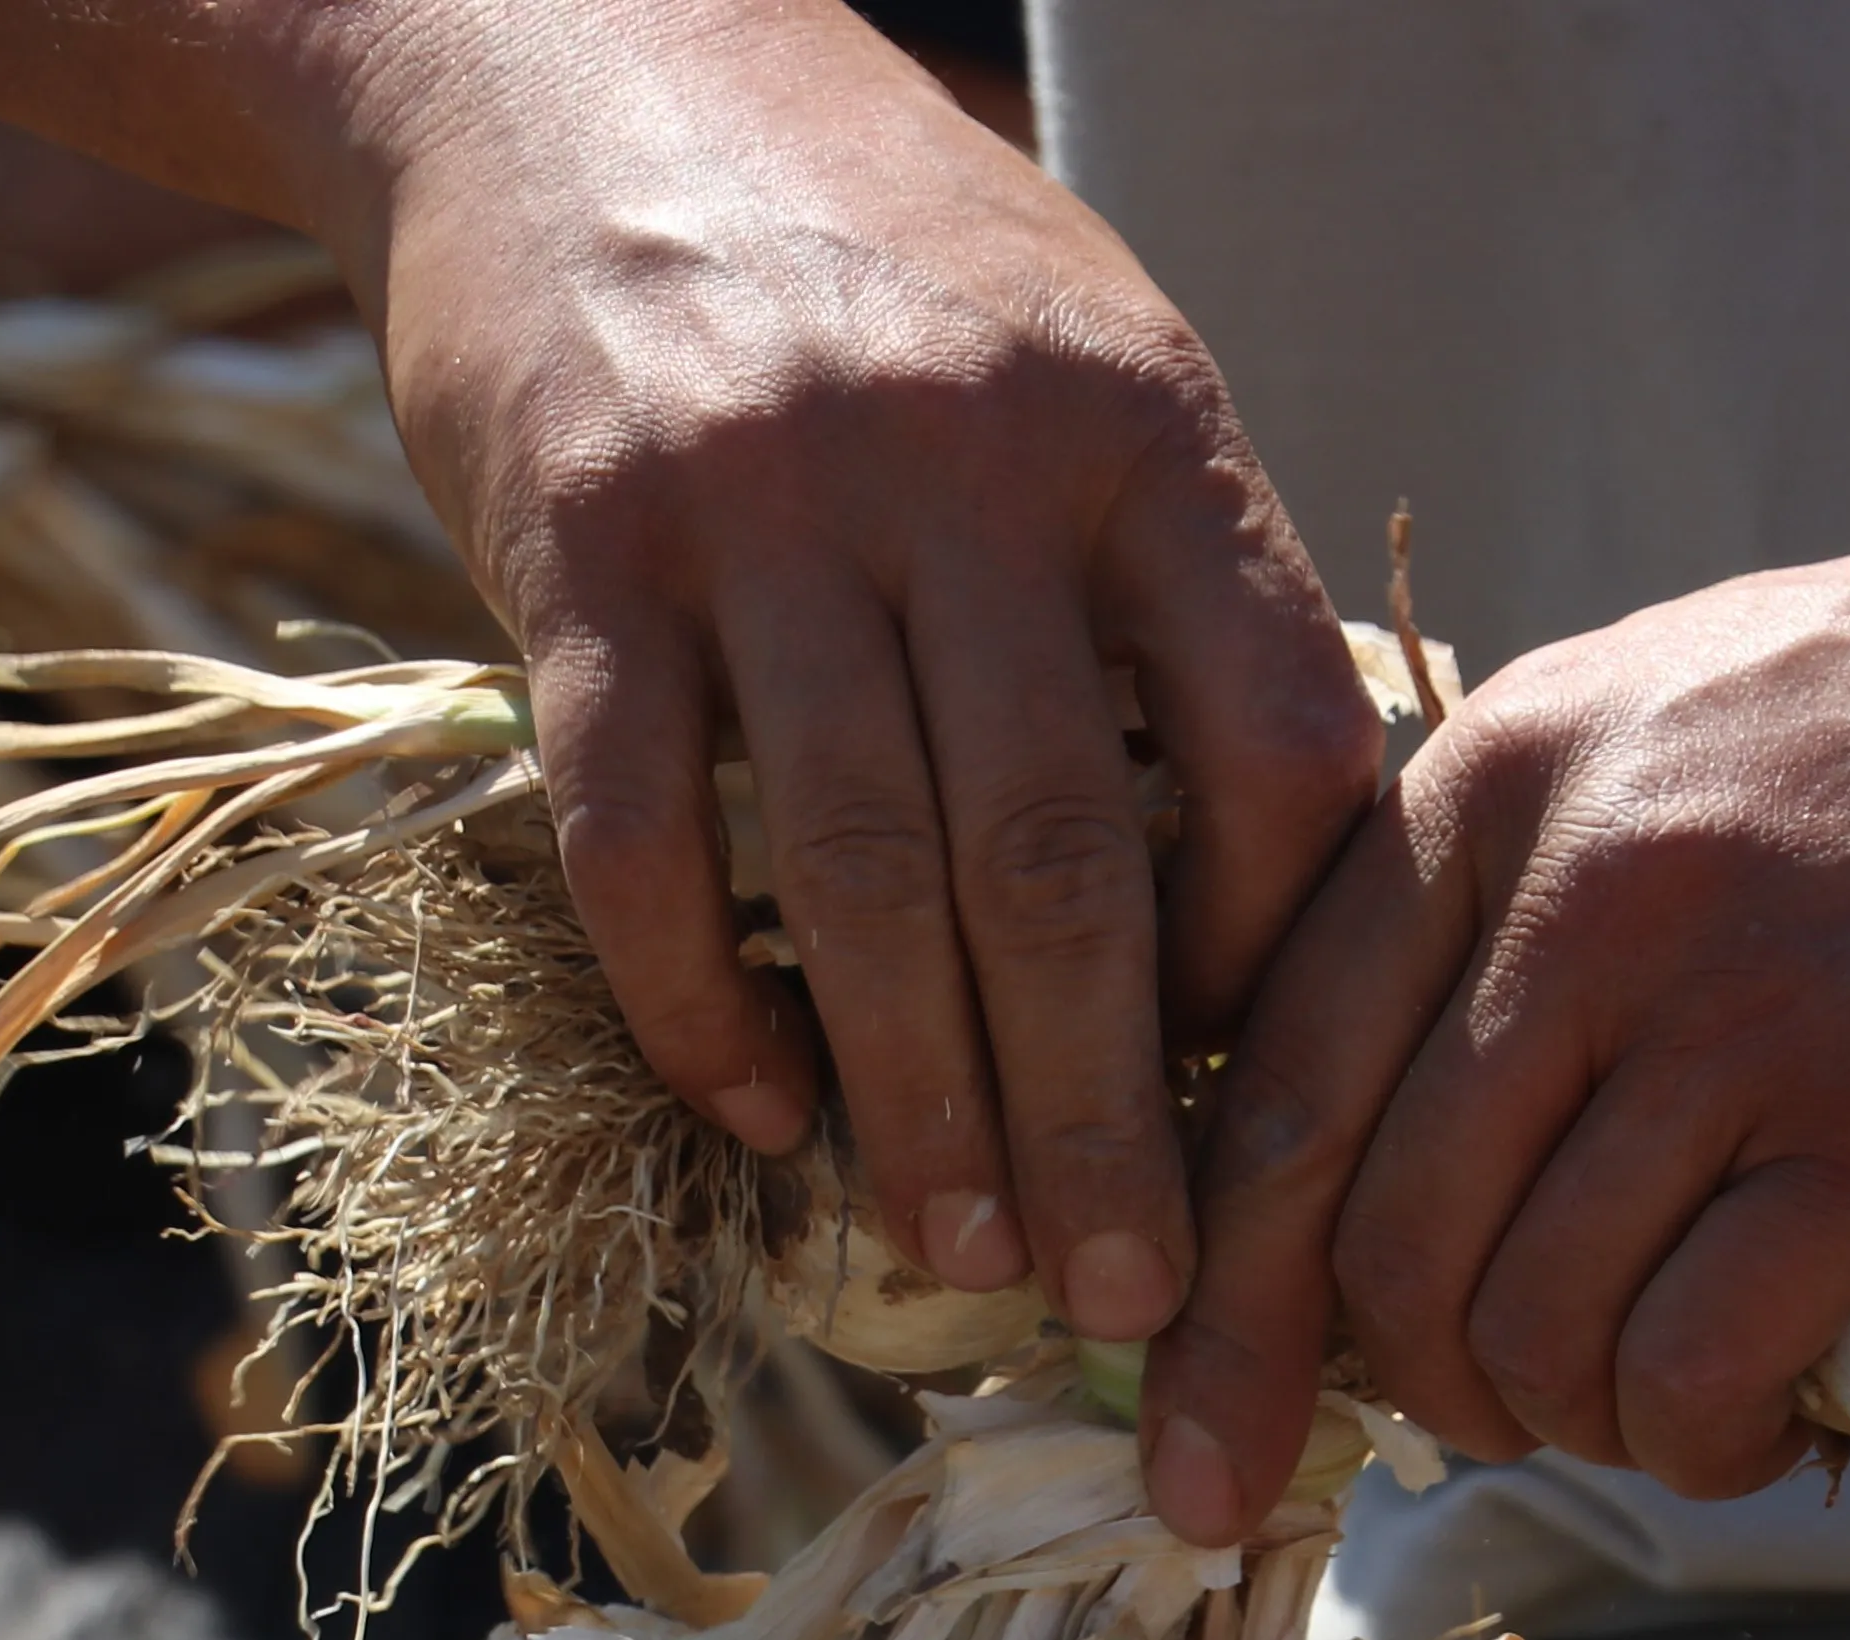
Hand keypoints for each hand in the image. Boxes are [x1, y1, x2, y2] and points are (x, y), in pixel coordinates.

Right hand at [336, 0, 1384, 1331]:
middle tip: (1133, 1303)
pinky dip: (704, 1003)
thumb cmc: (880, 252)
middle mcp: (963, 467)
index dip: (1279, 960)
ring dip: (918, 1106)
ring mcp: (761, 508)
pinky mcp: (577, 551)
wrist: (570, 41)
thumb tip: (1272, 893)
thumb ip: (1177, 589)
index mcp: (1141, 431)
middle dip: (1110, 1118)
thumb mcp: (1089, 357)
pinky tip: (762, 1113)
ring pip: (867, 881)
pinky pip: (643, 834)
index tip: (1266, 1102)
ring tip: (964, 1257)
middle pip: (1066, 865)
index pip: (1276, 748)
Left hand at [1144, 473, 1849, 1538]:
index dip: (1217, 1305)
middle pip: (1380, 1237)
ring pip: (1531, 1321)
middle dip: (1407, 1390)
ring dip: (1566, 1422)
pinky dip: (1695, 1442)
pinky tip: (1751, 1426)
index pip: (1267, 1090)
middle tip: (1487, 1424)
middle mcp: (1584, 893)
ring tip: (1648, 1406)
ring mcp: (1740, 1009)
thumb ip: (1495, 903)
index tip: (1198, 1445)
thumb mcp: (1656, 720)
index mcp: (1488, 788)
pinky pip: (1699, 1359)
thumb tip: (1364, 1160)